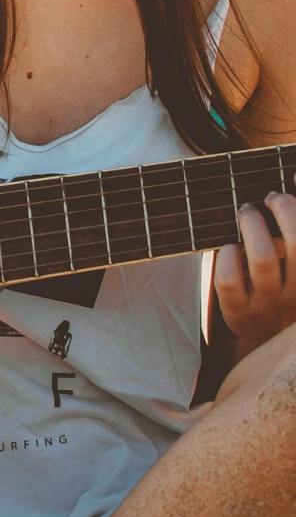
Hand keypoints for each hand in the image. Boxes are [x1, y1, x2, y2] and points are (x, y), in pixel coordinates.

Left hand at [214, 192, 295, 348]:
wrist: (265, 337)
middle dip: (282, 210)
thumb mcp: (294, 265)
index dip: (295, 212)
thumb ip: (290, 234)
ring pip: (263, 260)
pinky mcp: (239, 314)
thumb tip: (291, 179)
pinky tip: (229, 248)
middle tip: (266, 199)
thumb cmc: (282, 284)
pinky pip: (230, 279)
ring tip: (246, 212)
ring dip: (252, 226)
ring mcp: (269, 306)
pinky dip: (227, 254)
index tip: (280, 196)